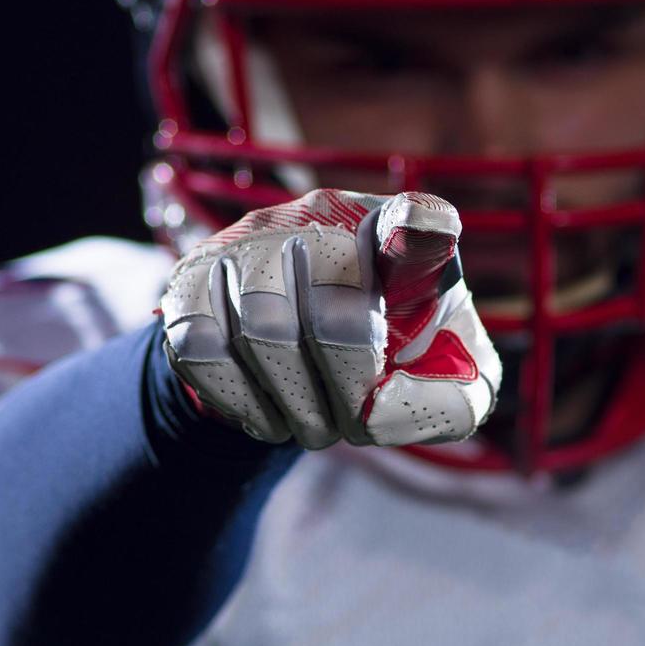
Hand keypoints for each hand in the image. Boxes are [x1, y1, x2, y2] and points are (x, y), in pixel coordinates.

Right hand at [160, 190, 500, 447]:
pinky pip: (203, 346)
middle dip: (348, 393)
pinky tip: (267, 416)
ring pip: (265, 331)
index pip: (419, 221)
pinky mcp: (193, 277)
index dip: (419, 227)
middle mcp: (323, 220)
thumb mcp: (442, 379)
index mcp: (400, 238)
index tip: (421, 231)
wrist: (298, 357)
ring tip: (313, 425)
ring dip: (296, 403)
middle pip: (336, 315)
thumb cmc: (389, 357)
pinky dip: (241, 401)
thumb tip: (385, 416)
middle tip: (353, 424)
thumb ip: (451, 400)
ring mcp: (251, 242)